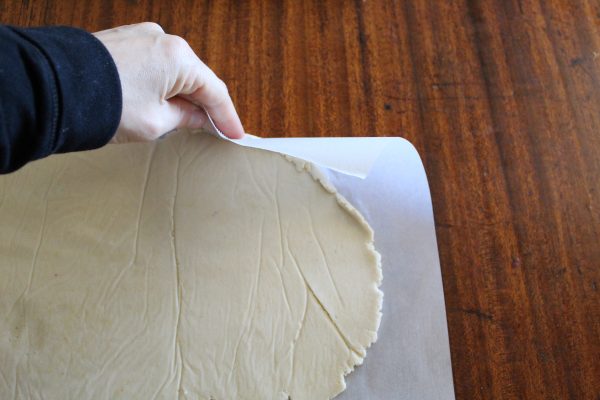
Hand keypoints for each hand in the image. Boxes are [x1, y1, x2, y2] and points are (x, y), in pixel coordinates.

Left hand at [93, 22, 243, 142]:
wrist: (55, 90)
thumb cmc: (106, 106)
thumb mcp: (156, 122)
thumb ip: (185, 118)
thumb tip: (197, 117)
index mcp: (179, 57)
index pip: (214, 92)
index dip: (227, 117)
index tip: (235, 135)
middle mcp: (162, 39)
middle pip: (195, 77)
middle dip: (203, 104)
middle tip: (213, 129)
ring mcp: (140, 37)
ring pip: (173, 70)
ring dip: (180, 94)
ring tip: (183, 120)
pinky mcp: (122, 41)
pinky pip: (153, 64)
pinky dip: (161, 83)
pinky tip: (160, 101)